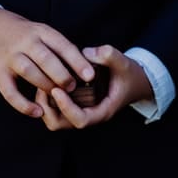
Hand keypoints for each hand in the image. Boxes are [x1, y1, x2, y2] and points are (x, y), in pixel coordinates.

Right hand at [0, 8, 93, 118]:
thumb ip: (54, 46)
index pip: (61, 44)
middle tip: (73, 87)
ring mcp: (10, 56)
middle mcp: (25, 41)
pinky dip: (23, 105)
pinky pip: (10, 91)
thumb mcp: (37, 30)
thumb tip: (81, 67)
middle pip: (46, 58)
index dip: (77, 60)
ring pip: (30, 71)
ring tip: (56, 96)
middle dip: (62, 74)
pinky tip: (37, 112)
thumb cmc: (18, 33)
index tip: (90, 75)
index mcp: (39, 30)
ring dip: (45, 85)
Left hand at [36, 44, 152, 130]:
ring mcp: (82, 110)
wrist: (135, 80)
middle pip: (62, 124)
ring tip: (43, 84)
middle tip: (43, 87)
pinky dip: (48, 100)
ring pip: (56, 119)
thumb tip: (86, 52)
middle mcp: (90, 114)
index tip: (57, 90)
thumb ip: (108, 55)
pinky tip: (47, 81)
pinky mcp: (77, 103)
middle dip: (49, 109)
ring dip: (46, 105)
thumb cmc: (129, 74)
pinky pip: (57, 109)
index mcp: (103, 110)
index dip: (66, 108)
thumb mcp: (123, 62)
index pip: (81, 120)